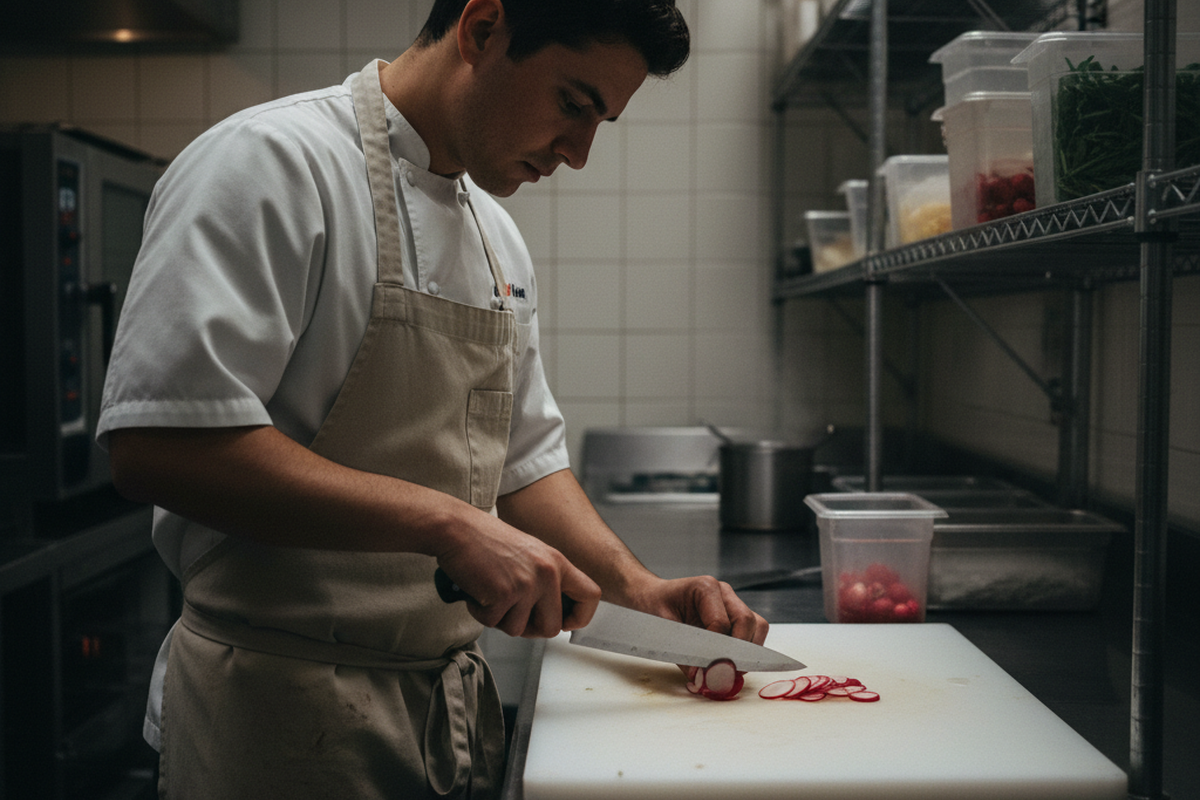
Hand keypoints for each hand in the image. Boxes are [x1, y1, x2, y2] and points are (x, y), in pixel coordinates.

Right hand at [435, 513, 600, 638]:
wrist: (456, 528)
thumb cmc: (485, 540)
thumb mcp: (529, 553)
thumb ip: (544, 579)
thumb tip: (550, 612)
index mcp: (557, 561)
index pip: (590, 595)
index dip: (579, 616)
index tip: (565, 622)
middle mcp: (547, 572)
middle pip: (552, 627)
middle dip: (529, 628)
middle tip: (511, 613)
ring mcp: (526, 583)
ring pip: (519, 630)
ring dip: (500, 619)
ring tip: (490, 593)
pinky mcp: (504, 593)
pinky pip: (493, 623)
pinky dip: (481, 613)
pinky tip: (477, 592)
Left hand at [622, 575, 768, 679]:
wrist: (649, 597)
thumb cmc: (652, 606)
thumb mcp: (662, 631)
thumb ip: (684, 656)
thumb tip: (703, 679)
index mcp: (705, 588)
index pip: (722, 623)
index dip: (718, 652)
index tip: (710, 674)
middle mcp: (724, 593)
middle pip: (748, 622)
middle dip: (738, 653)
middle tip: (723, 675)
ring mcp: (732, 603)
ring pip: (757, 627)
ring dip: (746, 653)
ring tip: (726, 670)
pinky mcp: (734, 616)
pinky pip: (752, 633)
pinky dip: (744, 651)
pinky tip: (726, 663)